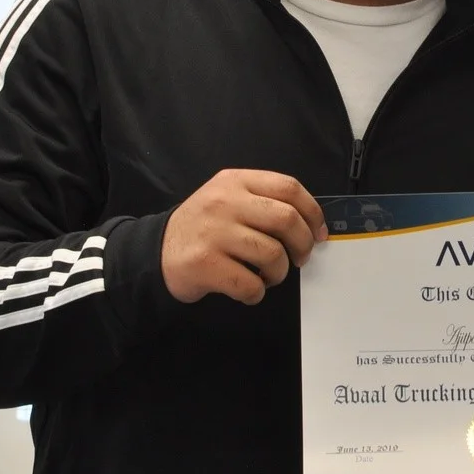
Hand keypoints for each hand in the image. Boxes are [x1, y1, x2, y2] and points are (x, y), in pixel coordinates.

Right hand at [160, 169, 326, 305]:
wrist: (154, 252)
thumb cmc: (201, 228)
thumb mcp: (227, 198)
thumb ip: (262, 202)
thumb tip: (311, 225)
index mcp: (235, 181)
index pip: (288, 187)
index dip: (313, 212)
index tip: (319, 233)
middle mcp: (224, 202)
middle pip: (286, 219)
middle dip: (303, 244)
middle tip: (300, 259)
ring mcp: (213, 233)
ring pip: (272, 254)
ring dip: (279, 273)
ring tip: (268, 276)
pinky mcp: (205, 264)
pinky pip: (250, 284)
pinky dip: (257, 292)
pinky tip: (248, 289)